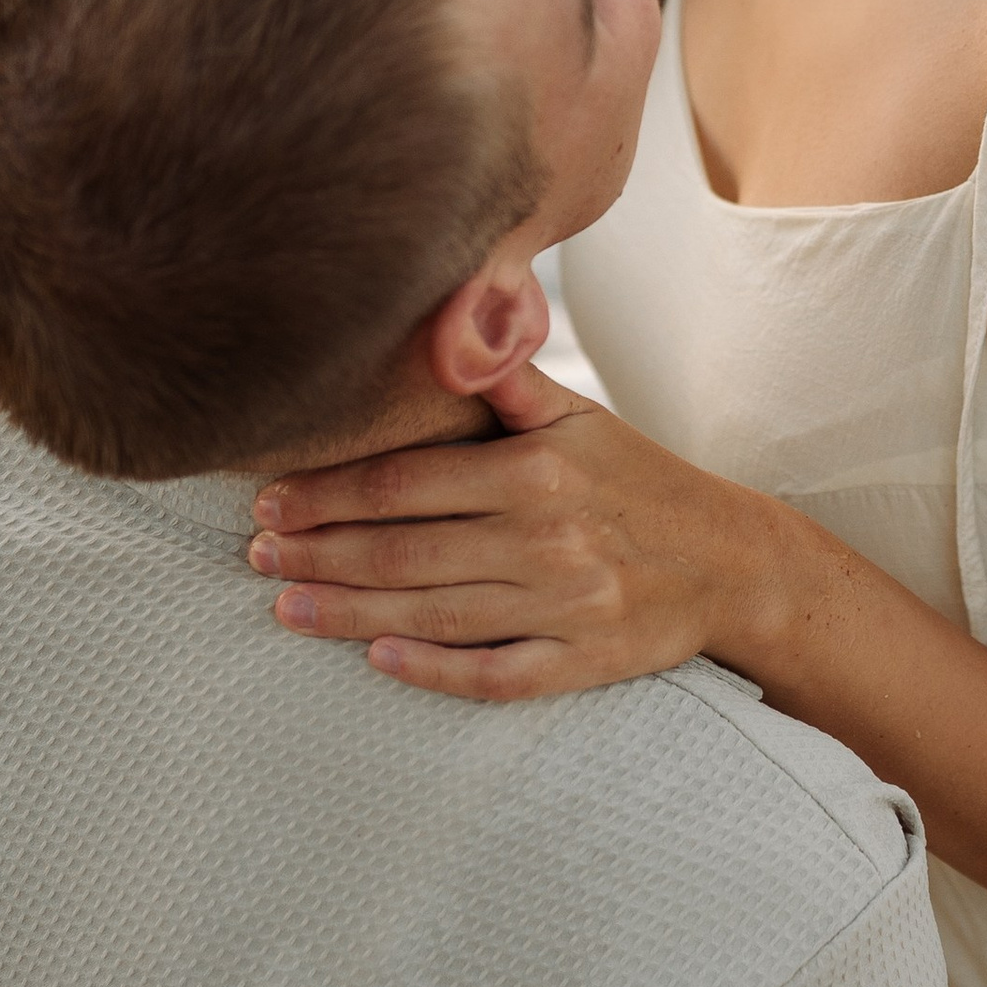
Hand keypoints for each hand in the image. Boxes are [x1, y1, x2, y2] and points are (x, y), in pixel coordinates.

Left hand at [248, 363, 791, 701]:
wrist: (732, 562)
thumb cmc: (638, 482)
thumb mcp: (582, 417)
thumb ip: (509, 379)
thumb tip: (452, 312)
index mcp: (538, 470)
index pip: (407, 482)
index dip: (329, 492)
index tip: (268, 498)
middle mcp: (547, 539)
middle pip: (404, 551)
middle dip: (318, 553)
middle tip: (254, 553)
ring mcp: (564, 608)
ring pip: (434, 614)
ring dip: (347, 613)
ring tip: (283, 606)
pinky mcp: (581, 663)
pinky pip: (493, 674)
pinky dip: (433, 669)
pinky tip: (377, 660)